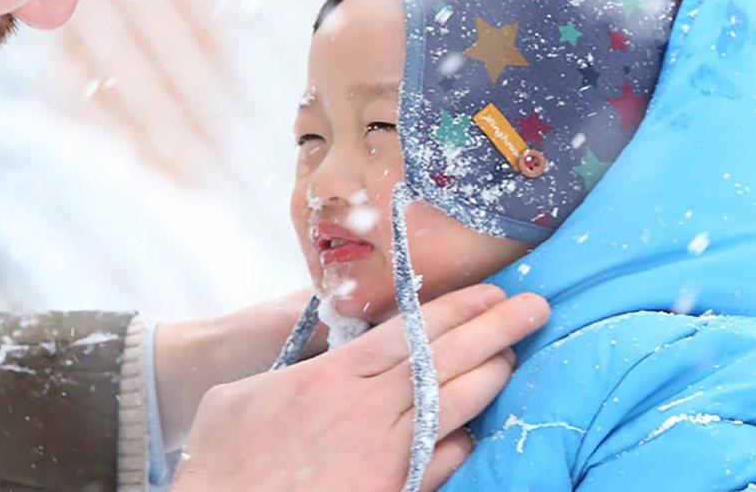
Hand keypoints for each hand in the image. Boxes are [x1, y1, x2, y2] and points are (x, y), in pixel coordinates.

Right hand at [170, 285, 548, 491]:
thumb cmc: (221, 456)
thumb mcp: (244, 393)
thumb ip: (298, 369)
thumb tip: (325, 358)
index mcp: (334, 375)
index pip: (412, 330)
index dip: (458, 308)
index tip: (492, 292)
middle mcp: (367, 410)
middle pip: (446, 360)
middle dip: (496, 329)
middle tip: (535, 308)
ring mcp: (383, 455)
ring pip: (452, 407)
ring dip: (489, 379)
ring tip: (513, 357)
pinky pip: (438, 464)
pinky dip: (460, 443)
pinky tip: (474, 431)